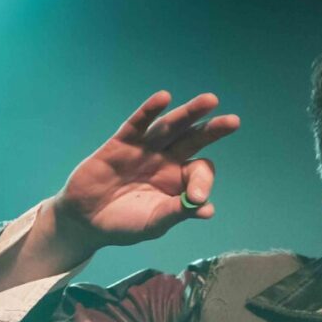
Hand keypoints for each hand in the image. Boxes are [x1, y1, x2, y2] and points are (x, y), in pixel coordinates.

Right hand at [48, 91, 240, 257]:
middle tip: (234, 122)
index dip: (202, 181)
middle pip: (194, 140)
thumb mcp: (154, 223)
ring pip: (170, 127)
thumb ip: (177, 213)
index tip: (196, 198)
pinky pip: (137, 124)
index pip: (199, 171)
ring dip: (189, 113)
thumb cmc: (125, 223)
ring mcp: (144, 149)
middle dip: (213, 130)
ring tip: (211, 101)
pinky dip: (149, 111)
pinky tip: (164, 97)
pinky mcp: (120, 144)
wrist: (87, 221)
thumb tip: (207, 209)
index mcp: (178, 180)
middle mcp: (165, 160)